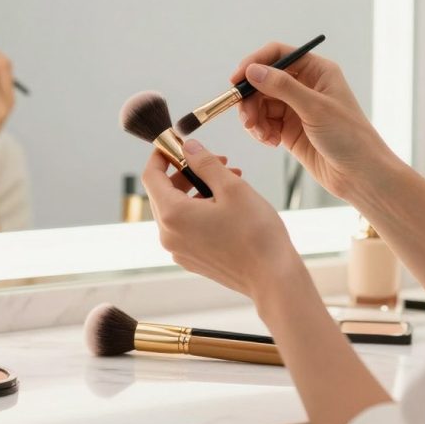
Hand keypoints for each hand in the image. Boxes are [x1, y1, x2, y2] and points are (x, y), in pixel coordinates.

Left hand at [141, 140, 302, 300]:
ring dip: (196, 190)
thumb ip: (205, 163)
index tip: (175, 144)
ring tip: (230, 180)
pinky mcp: (191, 260)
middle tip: (216, 160)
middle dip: (186, 172)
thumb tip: (188, 147)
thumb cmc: (256, 234)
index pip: (151, 176)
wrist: (273, 279)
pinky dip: (200, 211)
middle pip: (163, 193)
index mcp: (172, 215)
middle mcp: (168, 235)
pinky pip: (186, 228)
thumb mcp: (232, 187)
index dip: (161, 156)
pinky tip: (227, 206)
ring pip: (177, 211)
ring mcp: (178, 251)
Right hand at [231, 42, 395, 200]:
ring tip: (262, 135)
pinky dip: (260, 131)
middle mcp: (304, 86)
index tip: (236, 80)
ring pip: (260, 104)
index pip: (278, 55)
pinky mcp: (288, 129)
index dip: (254, 63)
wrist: (360, 174)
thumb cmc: (349, 137)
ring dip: (254, 118)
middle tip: (247, 119)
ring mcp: (295, 108)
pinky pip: (263, 123)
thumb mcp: (315, 108)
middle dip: (250, 99)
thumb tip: (253, 71)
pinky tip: (270, 142)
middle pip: (263, 81)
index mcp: (317, 71)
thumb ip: (283, 87)